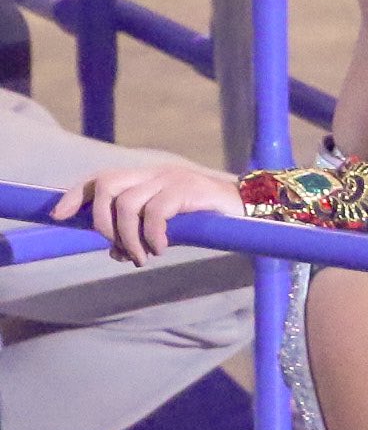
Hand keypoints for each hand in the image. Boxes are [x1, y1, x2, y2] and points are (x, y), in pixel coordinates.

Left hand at [53, 163, 242, 266]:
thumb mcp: (166, 224)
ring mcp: (172, 178)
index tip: (57, 216)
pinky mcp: (188, 189)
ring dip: (128, 239)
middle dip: (101, 222)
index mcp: (147, 177)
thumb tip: (115, 252)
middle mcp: (155, 173)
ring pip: (127, 204)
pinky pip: (155, 213)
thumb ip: (140, 232)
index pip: (102, 178)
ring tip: (143, 257)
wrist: (246, 209)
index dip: (76, 195)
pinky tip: (162, 248)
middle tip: (118, 249)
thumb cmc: (204, 218)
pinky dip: (152, 237)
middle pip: (107, 185)